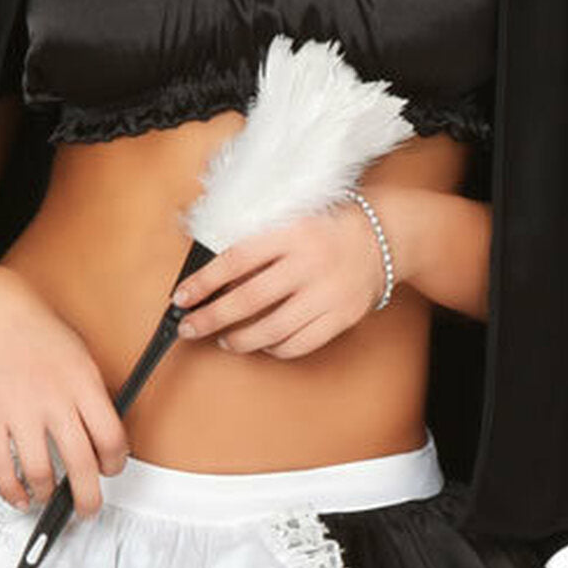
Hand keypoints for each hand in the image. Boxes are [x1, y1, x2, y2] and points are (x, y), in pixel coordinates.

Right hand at [0, 265, 128, 517]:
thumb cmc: (35, 329)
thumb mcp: (80, 353)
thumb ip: (92, 392)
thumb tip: (106, 431)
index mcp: (83, 383)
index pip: (112, 438)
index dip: (115, 463)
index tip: (111, 469)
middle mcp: (55, 399)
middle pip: (81, 465)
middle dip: (87, 498)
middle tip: (87, 508)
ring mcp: (20, 410)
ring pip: (41, 473)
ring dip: (46, 495)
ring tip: (47, 497)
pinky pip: (0, 467)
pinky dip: (11, 490)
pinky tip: (18, 495)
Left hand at [171, 200, 387, 358]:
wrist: (386, 236)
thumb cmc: (329, 227)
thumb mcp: (292, 219)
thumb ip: (258, 243)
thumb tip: (213, 277)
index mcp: (292, 232)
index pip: (235, 260)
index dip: (203, 282)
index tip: (181, 297)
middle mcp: (310, 263)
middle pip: (248, 299)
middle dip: (211, 318)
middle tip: (190, 327)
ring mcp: (327, 293)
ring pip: (272, 329)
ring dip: (240, 339)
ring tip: (225, 340)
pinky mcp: (342, 317)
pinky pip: (300, 344)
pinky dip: (275, 348)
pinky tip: (263, 343)